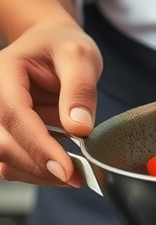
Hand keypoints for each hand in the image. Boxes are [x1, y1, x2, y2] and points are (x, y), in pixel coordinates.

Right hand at [0, 20, 102, 185]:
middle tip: (80, 177)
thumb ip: (80, 88)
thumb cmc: (62, 47)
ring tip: (75, 173)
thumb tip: (79, 127)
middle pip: (4, 144)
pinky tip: (63, 166)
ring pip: (5, 160)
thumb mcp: (80, 55)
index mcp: (3, 73)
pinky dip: (39, 171)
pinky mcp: (6, 135)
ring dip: (40, 174)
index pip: (14, 115)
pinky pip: (14, 163)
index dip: (38, 146)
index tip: (67, 170)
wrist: (50, 47)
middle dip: (41, 166)